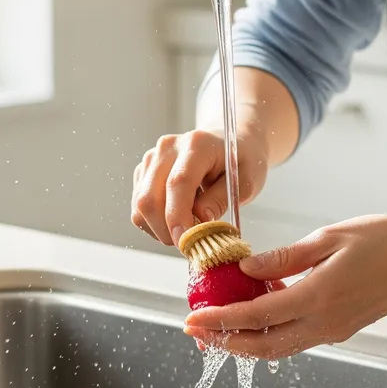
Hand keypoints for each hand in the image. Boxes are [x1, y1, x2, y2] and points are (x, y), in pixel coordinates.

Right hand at [130, 126, 269, 246]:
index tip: (187, 241)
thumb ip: (222, 199)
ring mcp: (152, 159)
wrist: (229, 144)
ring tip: (188, 227)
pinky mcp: (143, 172)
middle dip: (167, 230)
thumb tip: (201, 221)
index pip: (178, 183)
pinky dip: (155, 223)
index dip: (179, 216)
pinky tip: (178, 216)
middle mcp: (168, 148)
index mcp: (198, 144)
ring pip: (140, 207)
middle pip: (150, 198)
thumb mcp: (247, 180)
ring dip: (160, 229)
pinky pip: (139, 208)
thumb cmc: (242, 160)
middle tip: (190, 243)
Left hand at [182, 215, 386, 358]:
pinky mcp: (343, 328)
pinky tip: (261, 313)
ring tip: (221, 326)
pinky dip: (271, 333)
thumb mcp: (331, 237)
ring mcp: (335, 330)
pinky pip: (298, 339)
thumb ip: (286, 257)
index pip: (255, 316)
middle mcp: (324, 323)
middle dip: (226, 341)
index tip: (192, 319)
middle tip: (197, 330)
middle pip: (262, 346)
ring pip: (279, 348)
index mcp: (318, 297)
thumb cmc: (386, 239)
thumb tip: (246, 267)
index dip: (220, 319)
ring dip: (246, 342)